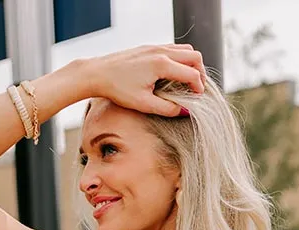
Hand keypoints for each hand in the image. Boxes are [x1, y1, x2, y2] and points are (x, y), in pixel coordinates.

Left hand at [85, 44, 205, 115]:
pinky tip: (174, 74)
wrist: (98, 73)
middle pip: (194, 56)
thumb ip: (167, 109)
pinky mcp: (149, 47)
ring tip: (188, 82)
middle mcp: (161, 51)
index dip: (199, 88)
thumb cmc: (118, 89)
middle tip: (197, 89)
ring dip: (192, 64)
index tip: (197, 100)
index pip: (192, 74)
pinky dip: (181, 59)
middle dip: (200, 73)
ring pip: (185, 49)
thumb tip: (185, 112)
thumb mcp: (144, 104)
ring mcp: (155, 47)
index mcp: (162, 65)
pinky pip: (173, 48)